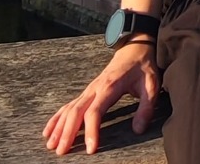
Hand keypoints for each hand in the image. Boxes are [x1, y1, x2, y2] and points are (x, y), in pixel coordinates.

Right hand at [42, 41, 160, 155]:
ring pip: (69, 109)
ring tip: (51, 145)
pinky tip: (48, 130)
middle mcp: (95, 88)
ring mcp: (89, 89)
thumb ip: (146, 107)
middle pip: (76, 111)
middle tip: (62, 152)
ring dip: (59, 127)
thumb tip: (138, 129)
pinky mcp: (87, 91)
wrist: (135, 48)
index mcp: (110, 87)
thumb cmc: (143, 67)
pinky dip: (57, 118)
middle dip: (68, 132)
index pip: (95, 111)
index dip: (91, 130)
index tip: (91, 149)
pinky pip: (68, 105)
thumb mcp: (151, 85)